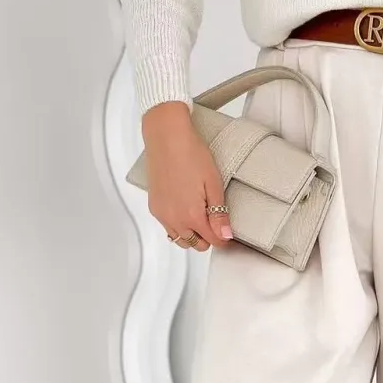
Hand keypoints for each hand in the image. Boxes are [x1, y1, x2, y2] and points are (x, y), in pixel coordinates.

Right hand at [141, 102, 232, 251]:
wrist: (166, 137)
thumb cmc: (191, 154)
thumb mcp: (213, 183)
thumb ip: (219, 213)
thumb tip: (225, 236)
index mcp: (192, 215)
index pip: (213, 241)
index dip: (224, 238)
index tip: (228, 230)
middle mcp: (174, 219)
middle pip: (196, 244)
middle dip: (208, 237)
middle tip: (216, 219)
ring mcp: (162, 214)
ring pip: (181, 240)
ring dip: (193, 234)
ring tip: (201, 215)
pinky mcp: (154, 207)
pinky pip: (168, 228)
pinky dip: (179, 226)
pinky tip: (186, 210)